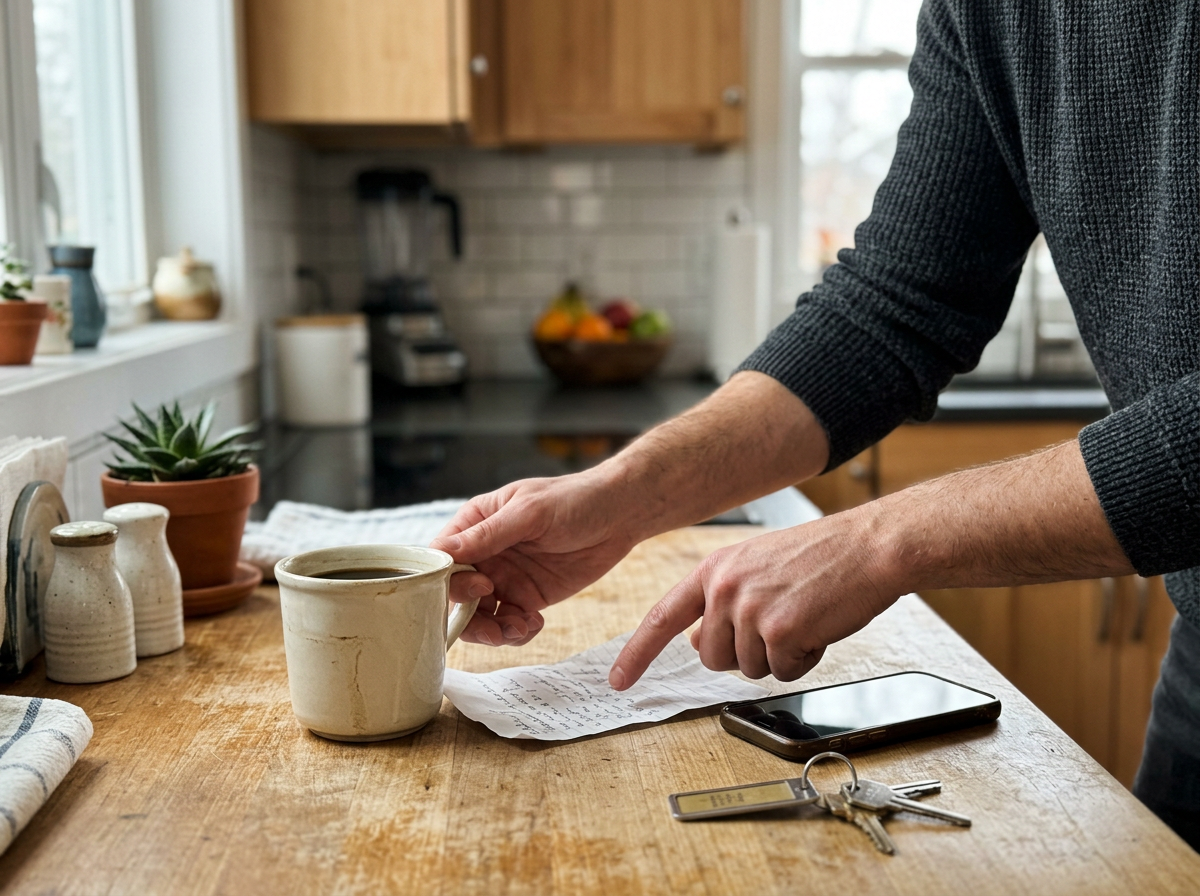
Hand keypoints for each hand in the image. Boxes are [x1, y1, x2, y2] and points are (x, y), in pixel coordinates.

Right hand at [431, 471, 641, 646]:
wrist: (620, 514)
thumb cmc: (573, 499)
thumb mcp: (530, 512)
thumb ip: (488, 535)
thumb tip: (443, 552)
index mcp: (475, 524)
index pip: (443, 559)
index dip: (451, 581)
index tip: (481, 587)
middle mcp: (484, 553)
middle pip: (456, 596)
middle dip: (471, 617)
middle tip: (496, 626)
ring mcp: (504, 577)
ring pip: (480, 616)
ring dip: (494, 630)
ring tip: (521, 627)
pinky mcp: (527, 596)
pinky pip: (509, 623)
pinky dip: (516, 632)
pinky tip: (535, 623)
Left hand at [609, 509, 900, 688]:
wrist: (870, 546)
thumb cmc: (822, 557)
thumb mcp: (756, 566)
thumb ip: (722, 600)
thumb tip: (695, 641)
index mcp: (715, 569)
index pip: (663, 616)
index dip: (638, 652)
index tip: (619, 680)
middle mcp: (725, 587)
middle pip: (711, 658)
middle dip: (745, 654)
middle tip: (779, 626)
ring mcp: (749, 608)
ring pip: (749, 668)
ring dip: (779, 656)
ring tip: (804, 618)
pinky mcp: (779, 629)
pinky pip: (783, 672)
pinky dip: (804, 660)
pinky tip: (818, 627)